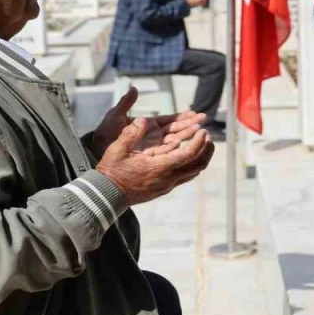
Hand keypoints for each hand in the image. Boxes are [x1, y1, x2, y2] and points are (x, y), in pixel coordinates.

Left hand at [89, 87, 207, 159]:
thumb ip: (126, 103)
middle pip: (175, 130)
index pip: (168, 120)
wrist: (95, 152)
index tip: (195, 112)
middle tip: (205, 119)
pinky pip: (166, 153)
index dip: (181, 117)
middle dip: (190, 124)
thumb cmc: (104, 134)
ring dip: (187, 136)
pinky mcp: (149, 157)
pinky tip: (189, 149)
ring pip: (174, 141)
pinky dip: (178, 150)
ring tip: (202, 131)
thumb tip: (134, 88)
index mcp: (147, 125)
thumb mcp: (115, 116)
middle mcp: (152, 136)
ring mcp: (152, 147)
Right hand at [97, 117, 214, 205]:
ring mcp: (167, 185)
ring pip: (193, 172)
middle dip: (206, 149)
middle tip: (207, 135)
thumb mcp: (117, 149)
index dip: (199, 141)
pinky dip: (191, 164)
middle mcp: (167, 178)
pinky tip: (188, 156)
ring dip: (201, 157)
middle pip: (198, 164)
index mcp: (159, 167)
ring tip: (201, 144)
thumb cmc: (111, 171)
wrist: (106, 196)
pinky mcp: (164, 189)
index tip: (203, 129)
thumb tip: (143, 119)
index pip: (188, 154)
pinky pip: (185, 177)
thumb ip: (131, 133)